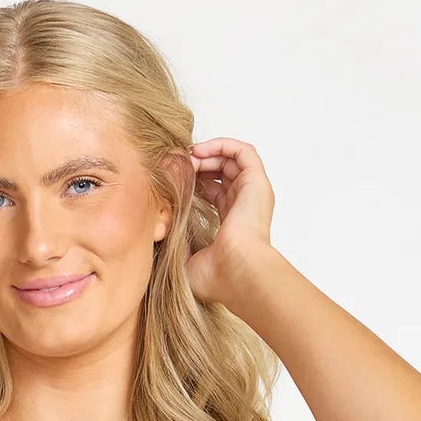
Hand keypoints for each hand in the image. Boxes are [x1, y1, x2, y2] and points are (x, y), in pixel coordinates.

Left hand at [184, 137, 275, 305]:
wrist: (237, 271)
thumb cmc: (218, 276)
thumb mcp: (188, 263)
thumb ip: (177, 248)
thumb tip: (163, 238)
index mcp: (232, 223)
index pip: (215, 193)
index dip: (195, 182)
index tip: (175, 180)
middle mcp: (244, 206)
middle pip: (222, 173)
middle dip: (199, 164)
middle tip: (178, 166)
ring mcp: (253, 193)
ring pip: (232, 159)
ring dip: (208, 153)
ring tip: (187, 157)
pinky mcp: (257, 182)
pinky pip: (243, 151)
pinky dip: (222, 145)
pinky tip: (201, 151)